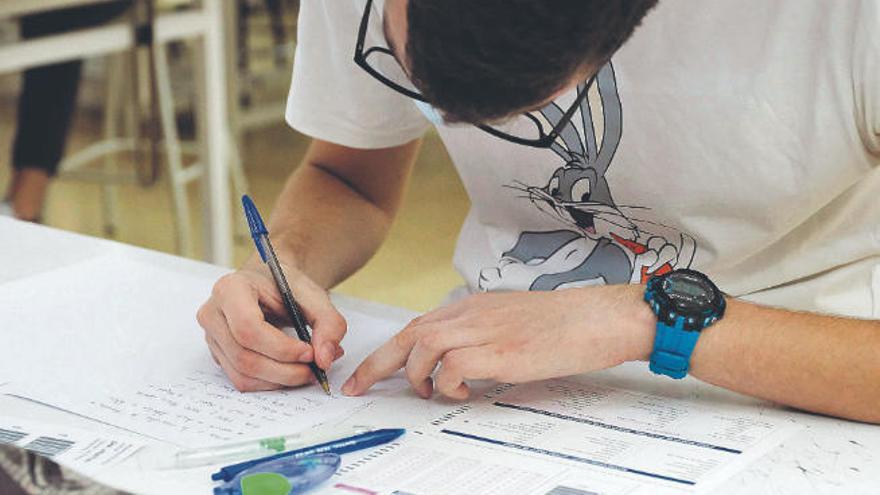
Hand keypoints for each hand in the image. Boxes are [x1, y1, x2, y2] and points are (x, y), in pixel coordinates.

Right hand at [197, 260, 346, 391]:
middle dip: (284, 370)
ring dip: (279, 380)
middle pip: (244, 356)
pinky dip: (270, 383)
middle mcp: (213, 313)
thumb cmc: (287, 286)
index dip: (280, 348)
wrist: (269, 284)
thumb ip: (328, 323)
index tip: (309, 352)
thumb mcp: (314, 296)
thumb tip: (325, 359)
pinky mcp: (219, 354)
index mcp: (231, 289)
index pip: (248, 328)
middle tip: (314, 369)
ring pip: (242, 374)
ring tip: (307, 371)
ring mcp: (212, 336)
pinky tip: (290, 372)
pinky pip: (241, 379)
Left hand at [342, 285, 653, 399]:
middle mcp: (473, 314)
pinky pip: (456, 365)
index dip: (387, 351)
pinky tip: (464, 391)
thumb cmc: (558, 323)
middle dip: (379, 364)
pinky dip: (449, 382)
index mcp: (472, 307)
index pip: (417, 325)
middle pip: (410, 335)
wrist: (594, 318)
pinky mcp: (503, 351)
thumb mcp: (507, 319)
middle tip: (359, 388)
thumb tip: (451, 361)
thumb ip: (476, 332)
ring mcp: (487, 330)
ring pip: (426, 345)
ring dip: (419, 374)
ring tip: (430, 391)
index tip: (367, 375)